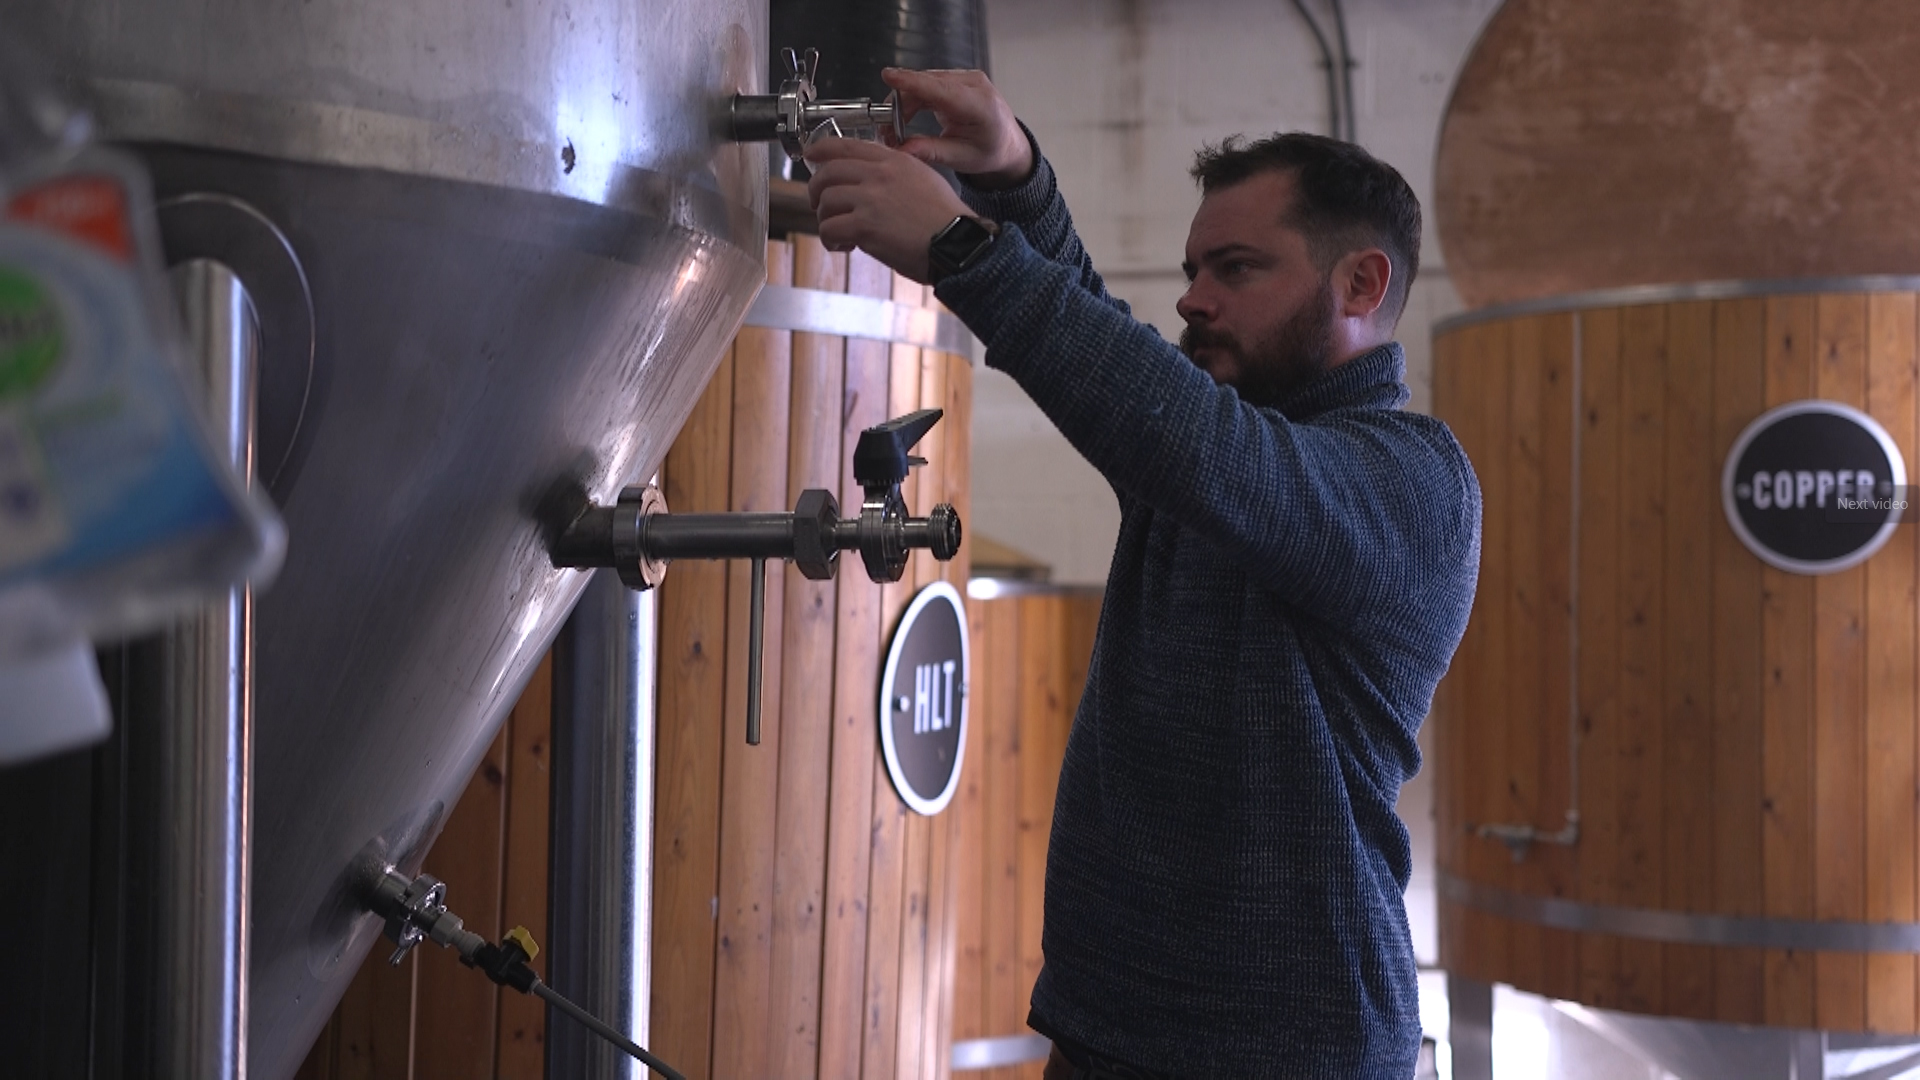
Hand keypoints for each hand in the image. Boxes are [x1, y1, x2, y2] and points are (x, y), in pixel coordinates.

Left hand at [804, 137, 974, 283]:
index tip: (811, 156)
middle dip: (816, 191)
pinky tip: (845, 246)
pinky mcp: (865, 225)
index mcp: (894, 160)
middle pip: (827, 173)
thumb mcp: (923, 179)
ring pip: (825, 201)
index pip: (846, 146)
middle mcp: (879, 174)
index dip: (820, 150)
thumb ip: (894, 172)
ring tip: (841, 233)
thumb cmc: (946, 220)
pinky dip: (831, 241)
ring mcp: (871, 199)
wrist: (958, 244)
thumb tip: (868, 179)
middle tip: (820, 204)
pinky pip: (829, 229)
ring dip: (826, 219)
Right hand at [881, 67, 1033, 189]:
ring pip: (922, 83)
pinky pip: (926, 84)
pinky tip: (903, 119)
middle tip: (885, 133)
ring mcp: (965, 79)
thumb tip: (902, 149)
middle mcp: (973, 85)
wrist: (1007, 143)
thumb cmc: (990, 151)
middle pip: (925, 85)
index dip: (912, 82)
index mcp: (980, 105)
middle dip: (899, 105)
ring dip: (902, 104)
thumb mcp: (962, 158)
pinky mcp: (955, 80)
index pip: (941, 88)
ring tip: (893, 130)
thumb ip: (931, 151)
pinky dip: (911, 100)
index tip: (888, 76)